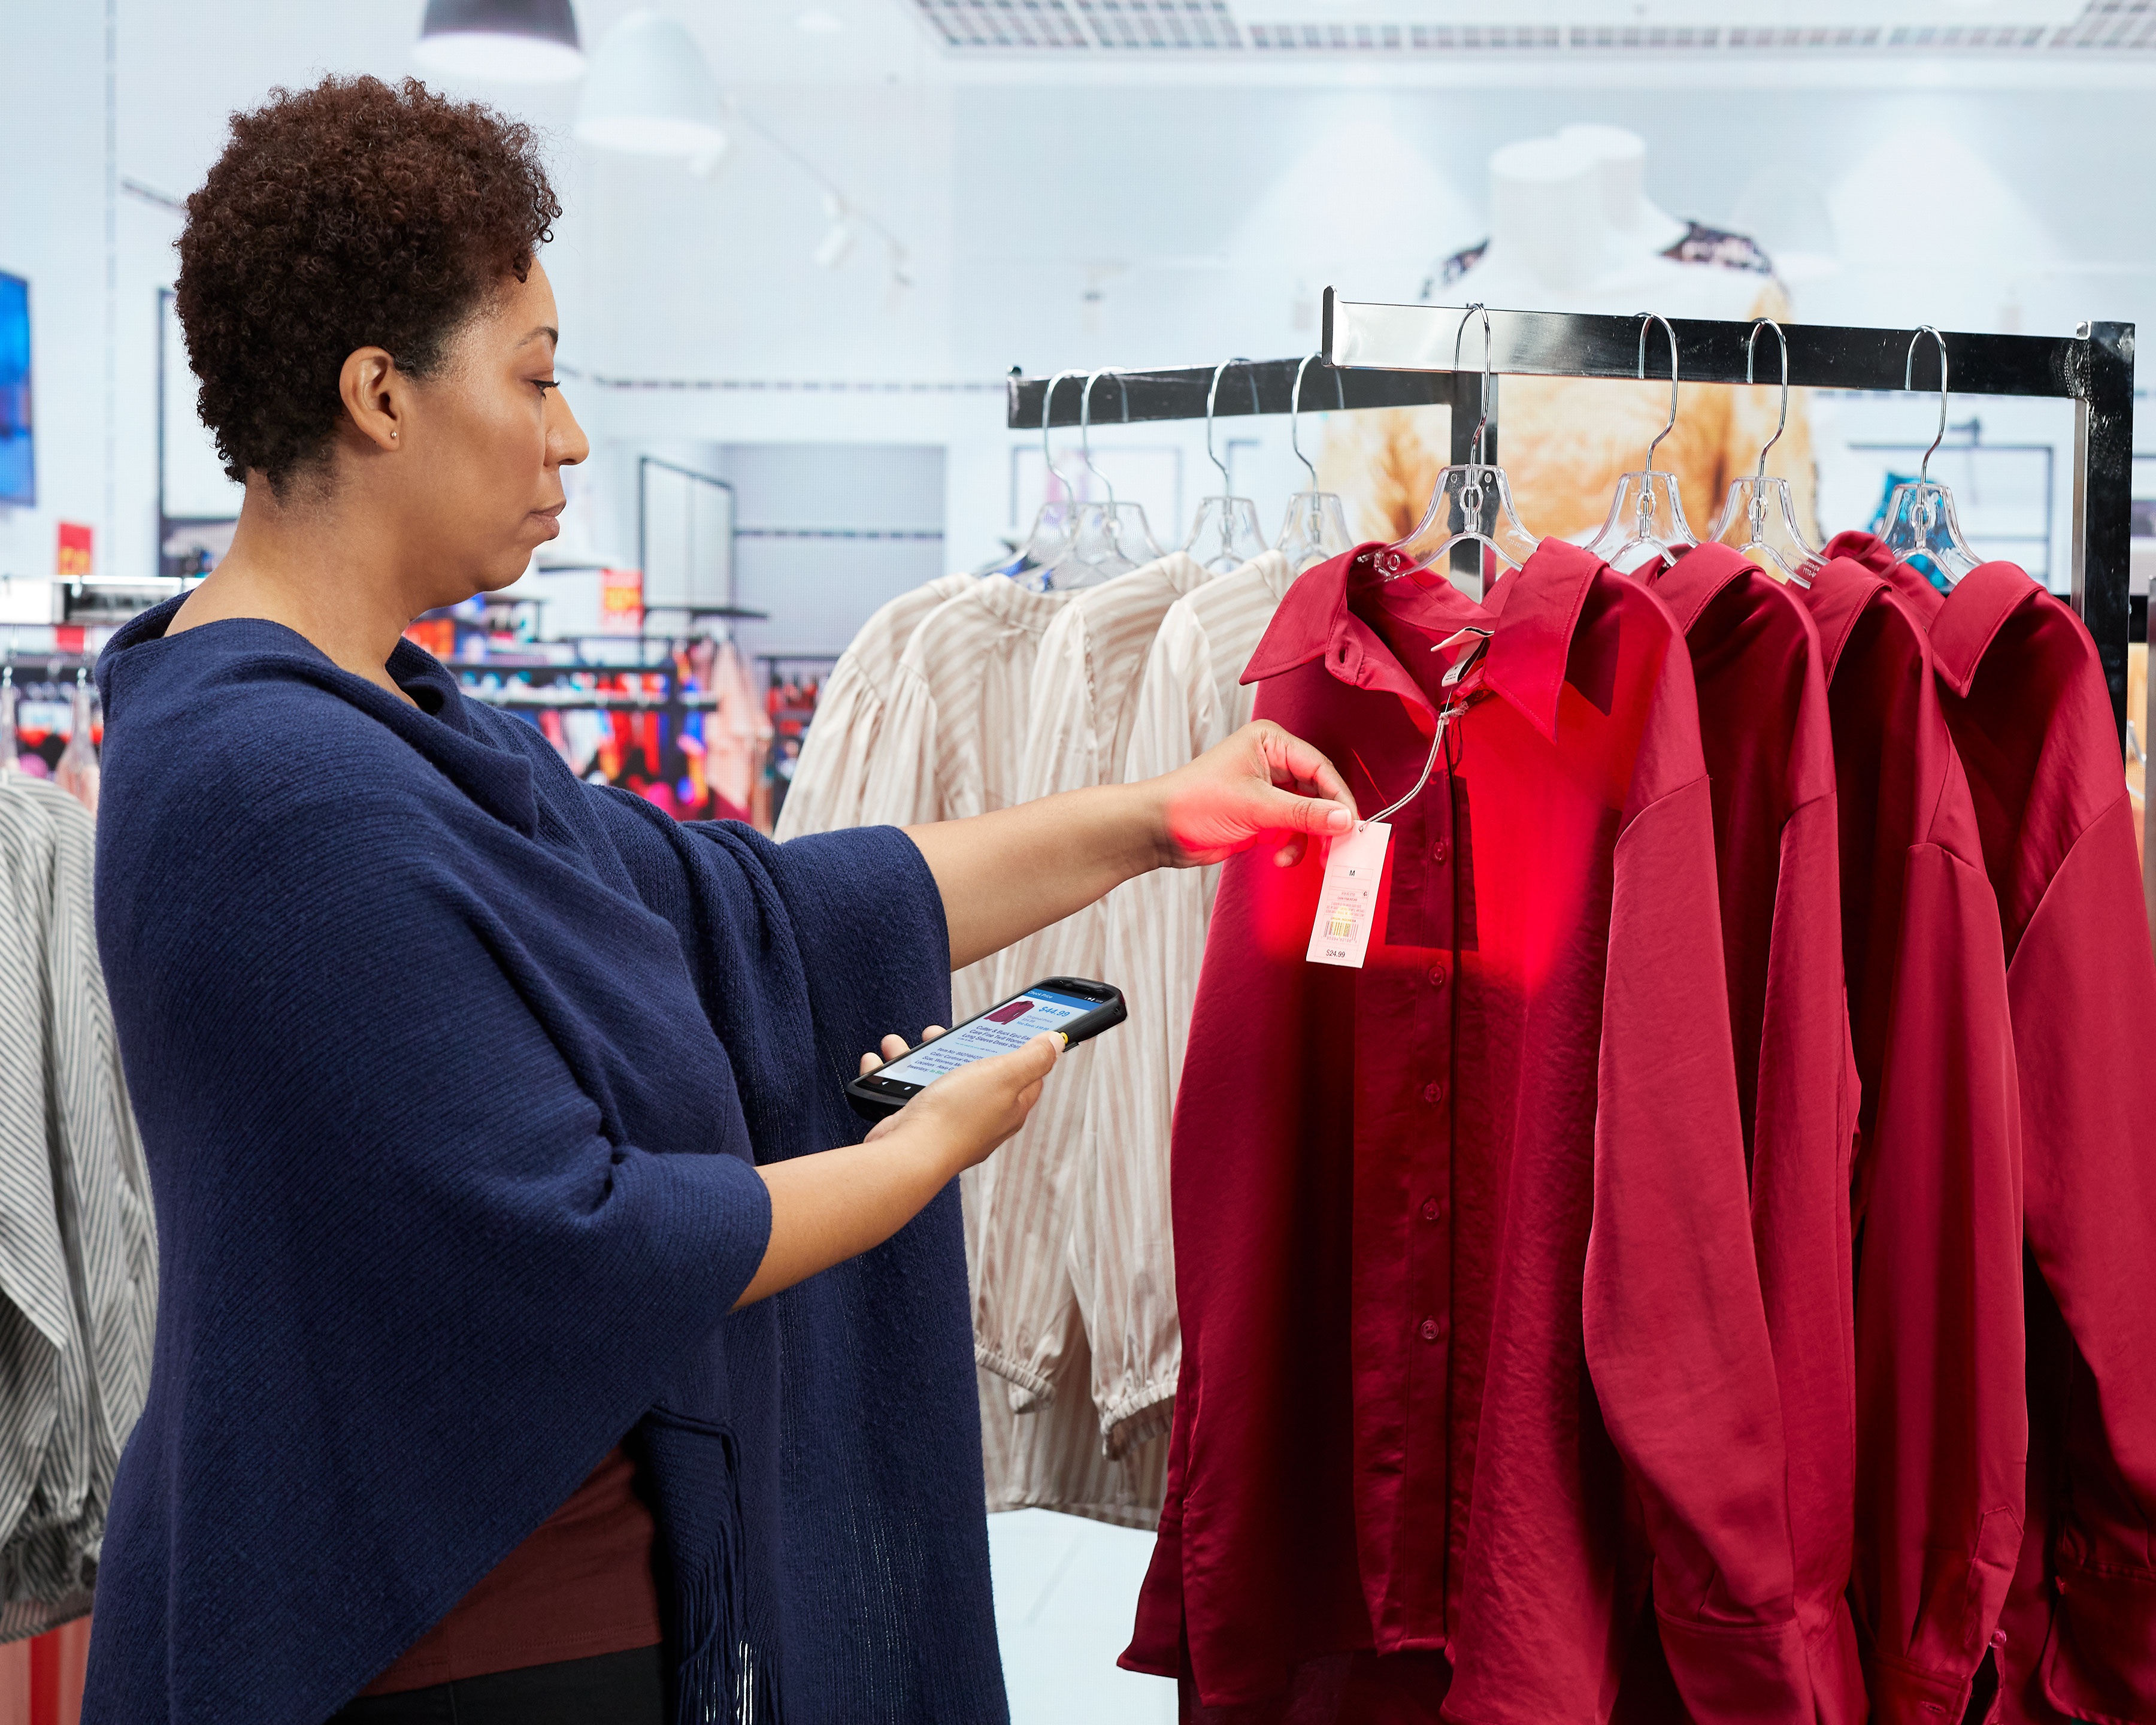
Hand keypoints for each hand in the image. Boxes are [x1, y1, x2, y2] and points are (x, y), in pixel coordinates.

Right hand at [856, 1029, 1059, 1169]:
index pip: (1027, 1074)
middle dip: (959, 1047)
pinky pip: (910, 1094)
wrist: (909, 1155)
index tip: (1007, 1028)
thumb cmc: (957, 1116)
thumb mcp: (1004, 1076)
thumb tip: (1056, 1042)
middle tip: (944, 1032)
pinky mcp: (922, 1126)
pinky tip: (880, 1063)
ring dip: (920, 1058)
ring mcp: (952, 1122)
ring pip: (939, 1080)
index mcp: (1011, 1106)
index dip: (1020, 1048)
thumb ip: (1032, 1058)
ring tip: (901, 1045)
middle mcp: (984, 1117)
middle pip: (978, 1072)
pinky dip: (896, 1076)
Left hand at [1150, 719, 1356, 870]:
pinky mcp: (1262, 815)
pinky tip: (1280, 858)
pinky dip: (1292, 846)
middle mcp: (1272, 762)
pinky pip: (1292, 831)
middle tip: (1339, 846)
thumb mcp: (1255, 805)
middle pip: (1318, 792)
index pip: (1319, 768)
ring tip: (1304, 857)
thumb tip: (1345, 819)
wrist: (1158, 830)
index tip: (1352, 824)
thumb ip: (1303, 814)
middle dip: (1326, 821)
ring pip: (1308, 814)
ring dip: (1308, 838)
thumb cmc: (1193, 801)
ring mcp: (1267, 790)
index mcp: (1270, 742)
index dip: (1339, 797)